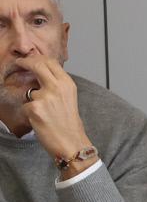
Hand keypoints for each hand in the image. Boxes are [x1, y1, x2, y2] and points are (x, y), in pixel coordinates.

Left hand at [18, 53, 93, 170]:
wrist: (71, 142)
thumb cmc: (70, 123)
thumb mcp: (69, 98)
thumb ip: (56, 84)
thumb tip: (40, 74)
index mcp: (68, 84)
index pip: (50, 62)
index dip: (37, 58)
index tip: (29, 60)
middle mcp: (57, 87)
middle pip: (37, 65)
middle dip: (26, 63)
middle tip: (20, 63)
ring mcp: (45, 97)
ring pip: (30, 90)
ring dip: (32, 100)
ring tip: (44, 113)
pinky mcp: (34, 108)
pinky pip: (26, 105)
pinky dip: (30, 113)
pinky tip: (41, 120)